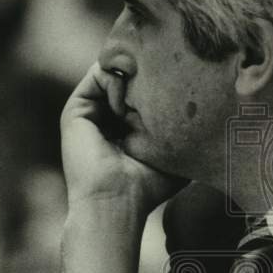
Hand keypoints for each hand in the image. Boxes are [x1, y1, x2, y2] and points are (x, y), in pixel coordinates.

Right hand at [60, 62, 179, 218]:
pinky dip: (117, 82)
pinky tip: (124, 110)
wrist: (116, 201)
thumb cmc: (148, 185)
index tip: (174, 96)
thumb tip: (196, 100)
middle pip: (130, 76)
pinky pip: (99, 73)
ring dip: (134, 80)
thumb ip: (181, 126)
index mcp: (126, 127)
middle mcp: (106, 117)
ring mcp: (90, 112)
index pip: (144, 89)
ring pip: (115, 72)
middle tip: (159, 96)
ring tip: (142, 107)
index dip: (161, 83)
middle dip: (148, 76)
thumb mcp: (174, 151)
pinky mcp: (76, 109)